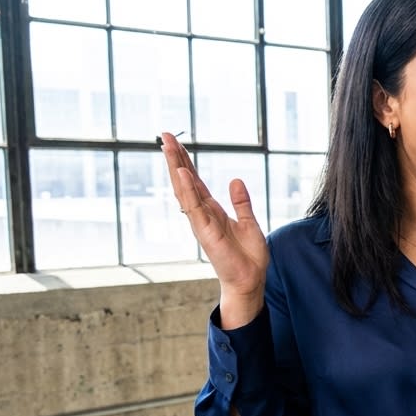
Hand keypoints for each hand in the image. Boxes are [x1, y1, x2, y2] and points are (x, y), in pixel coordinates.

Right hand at [161, 131, 267, 327]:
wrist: (250, 280)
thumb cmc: (248, 257)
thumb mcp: (249, 223)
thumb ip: (241, 202)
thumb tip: (235, 180)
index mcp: (212, 210)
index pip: (195, 181)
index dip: (186, 162)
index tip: (176, 142)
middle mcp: (203, 214)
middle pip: (186, 181)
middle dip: (176, 158)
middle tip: (165, 135)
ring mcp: (202, 222)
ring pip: (185, 190)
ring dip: (177, 167)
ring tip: (168, 145)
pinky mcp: (206, 231)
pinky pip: (194, 207)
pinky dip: (188, 189)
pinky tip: (182, 172)